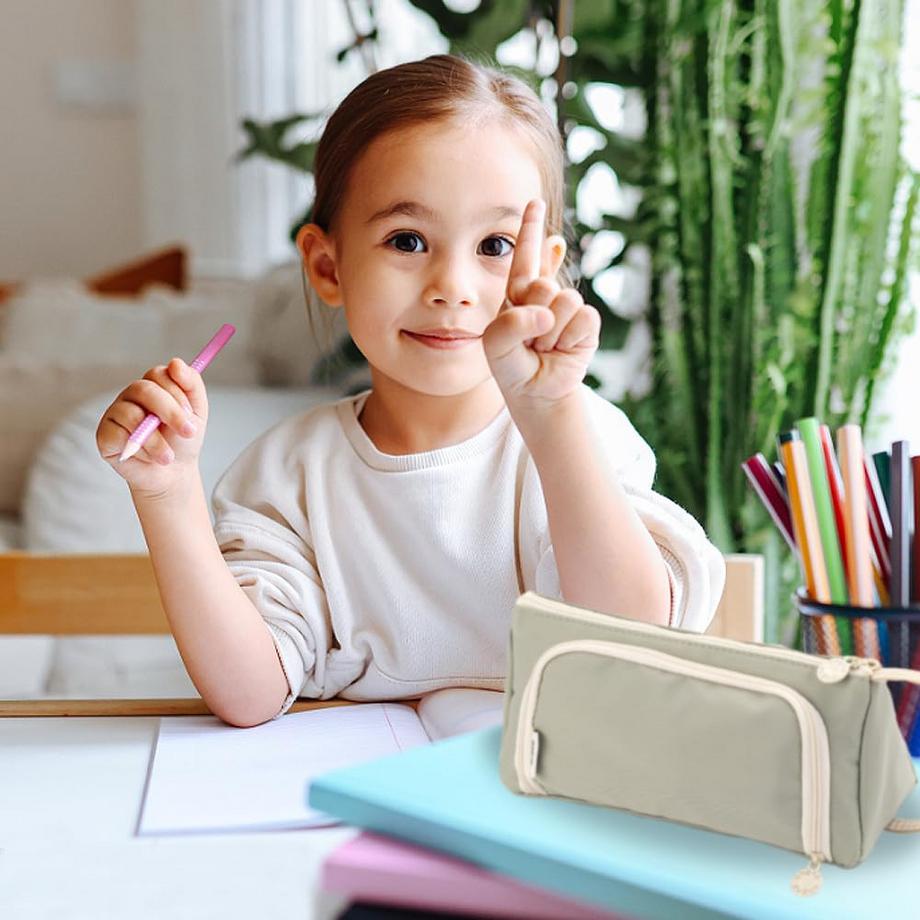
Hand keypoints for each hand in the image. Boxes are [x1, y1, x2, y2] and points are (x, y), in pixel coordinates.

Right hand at [96, 358, 207, 497]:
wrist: (172, 474)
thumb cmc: (182, 441)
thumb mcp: (196, 413)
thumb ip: (192, 385)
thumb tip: (176, 363)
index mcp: (154, 386)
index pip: (158, 374)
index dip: (177, 393)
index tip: (192, 415)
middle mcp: (132, 396)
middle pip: (144, 389)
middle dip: (171, 412)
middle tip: (188, 432)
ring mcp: (116, 413)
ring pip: (131, 414)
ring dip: (156, 439)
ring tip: (168, 457)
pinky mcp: (105, 433)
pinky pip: (118, 434)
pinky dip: (139, 448)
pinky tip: (148, 458)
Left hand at [482, 198, 599, 408]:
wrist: (535, 392)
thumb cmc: (511, 364)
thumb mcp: (494, 343)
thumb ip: (510, 323)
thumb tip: (548, 313)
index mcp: (519, 291)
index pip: (525, 255)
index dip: (530, 228)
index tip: (533, 201)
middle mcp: (545, 294)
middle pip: (543, 286)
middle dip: (534, 315)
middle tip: (530, 339)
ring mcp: (568, 308)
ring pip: (564, 302)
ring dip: (550, 333)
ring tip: (543, 346)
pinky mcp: (588, 325)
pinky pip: (582, 320)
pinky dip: (568, 340)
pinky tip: (561, 350)